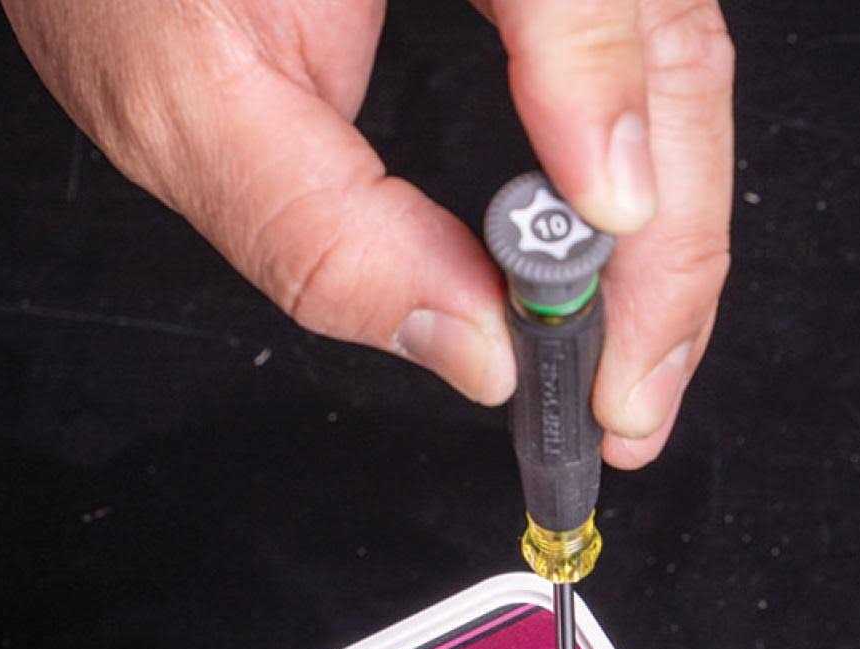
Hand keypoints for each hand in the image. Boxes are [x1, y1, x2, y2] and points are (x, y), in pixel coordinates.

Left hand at [0, 0, 732, 467]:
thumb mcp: (185, 104)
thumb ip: (325, 231)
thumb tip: (475, 349)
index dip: (605, 108)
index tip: (594, 264)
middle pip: (668, 42)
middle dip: (668, 245)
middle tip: (633, 394)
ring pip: (673, 61)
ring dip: (670, 233)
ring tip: (637, 366)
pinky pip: (636, 62)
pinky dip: (644, 180)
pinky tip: (623, 276)